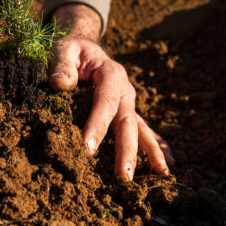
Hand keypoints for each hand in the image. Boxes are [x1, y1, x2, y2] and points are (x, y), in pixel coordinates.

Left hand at [49, 4, 173, 179]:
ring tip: (160, 176)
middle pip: (127, 122)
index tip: (88, 147)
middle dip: (126, 150)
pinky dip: (155, 147)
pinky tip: (164, 166)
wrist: (84, 49)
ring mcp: (129, 103)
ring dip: (149, 154)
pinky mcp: (127, 112)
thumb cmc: (72, 50)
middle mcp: (125, 90)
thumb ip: (61, 64)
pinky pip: (143, 130)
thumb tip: (61, 83)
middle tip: (123, 176)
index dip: (98, 124)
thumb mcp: (64, 49)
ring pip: (140, 130)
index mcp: (110, 73)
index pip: (105, 102)